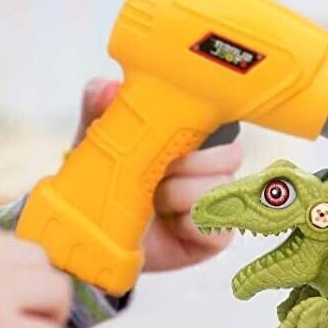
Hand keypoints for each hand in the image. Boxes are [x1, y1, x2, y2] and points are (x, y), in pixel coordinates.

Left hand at [75, 79, 241, 273]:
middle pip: (230, 156)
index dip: (200, 129)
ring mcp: (216, 204)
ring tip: (155, 202)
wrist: (97, 240)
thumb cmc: (105, 191)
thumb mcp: (97, 146)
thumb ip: (99, 112)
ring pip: (222, 188)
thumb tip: (109, 87)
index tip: (173, 138)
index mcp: (189, 143)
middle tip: (157, 174)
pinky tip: (171, 226)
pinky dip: (191, 226)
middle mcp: (208, 171)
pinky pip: (220, 227)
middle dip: (189, 164)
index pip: (220, 125)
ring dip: (181, 195)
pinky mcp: (216, 236)